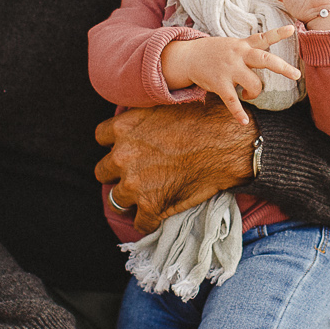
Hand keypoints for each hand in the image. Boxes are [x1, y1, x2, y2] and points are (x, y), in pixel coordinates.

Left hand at [96, 102, 255, 231]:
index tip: (127, 147)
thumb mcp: (168, 105)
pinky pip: (140, 223)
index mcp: (124, 128)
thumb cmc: (206, 119)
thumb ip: (146, 115)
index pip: (101, 137)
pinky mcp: (151, 206)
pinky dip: (149, 221)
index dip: (115, 143)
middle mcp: (122, 156)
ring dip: (129, 200)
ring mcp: (134, 184)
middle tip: (137, 174)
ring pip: (116, 200)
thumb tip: (145, 115)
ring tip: (146, 198)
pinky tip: (159, 216)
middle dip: (118, 174)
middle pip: (103, 171)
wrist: (228, 145)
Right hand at [161, 27, 300, 121]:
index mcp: (243, 45)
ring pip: (253, 83)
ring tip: (248, 94)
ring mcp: (229, 69)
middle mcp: (238, 55)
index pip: (263, 37)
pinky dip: (239, 112)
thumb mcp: (232, 44)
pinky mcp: (219, 83)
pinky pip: (232, 101)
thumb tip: (269, 61)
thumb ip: (249, 50)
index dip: (278, 33)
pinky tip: (244, 121)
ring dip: (255, 93)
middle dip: (282, 67)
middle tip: (296, 75)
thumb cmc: (216, 52)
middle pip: (264, 60)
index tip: (292, 28)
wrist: (189, 56)